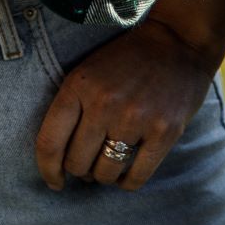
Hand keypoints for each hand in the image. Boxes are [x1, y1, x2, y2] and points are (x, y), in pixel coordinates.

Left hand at [34, 12, 220, 190]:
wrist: (177, 42)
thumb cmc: (126, 60)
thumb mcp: (88, 72)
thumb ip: (71, 108)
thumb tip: (59, 161)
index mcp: (79, 85)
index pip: (49, 142)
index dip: (47, 170)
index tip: (54, 181)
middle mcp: (104, 103)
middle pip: (77, 162)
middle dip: (80, 170)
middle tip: (89, 164)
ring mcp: (136, 118)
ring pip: (105, 173)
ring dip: (104, 176)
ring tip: (109, 164)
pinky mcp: (164, 132)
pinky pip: (136, 177)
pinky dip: (127, 182)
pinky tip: (126, 174)